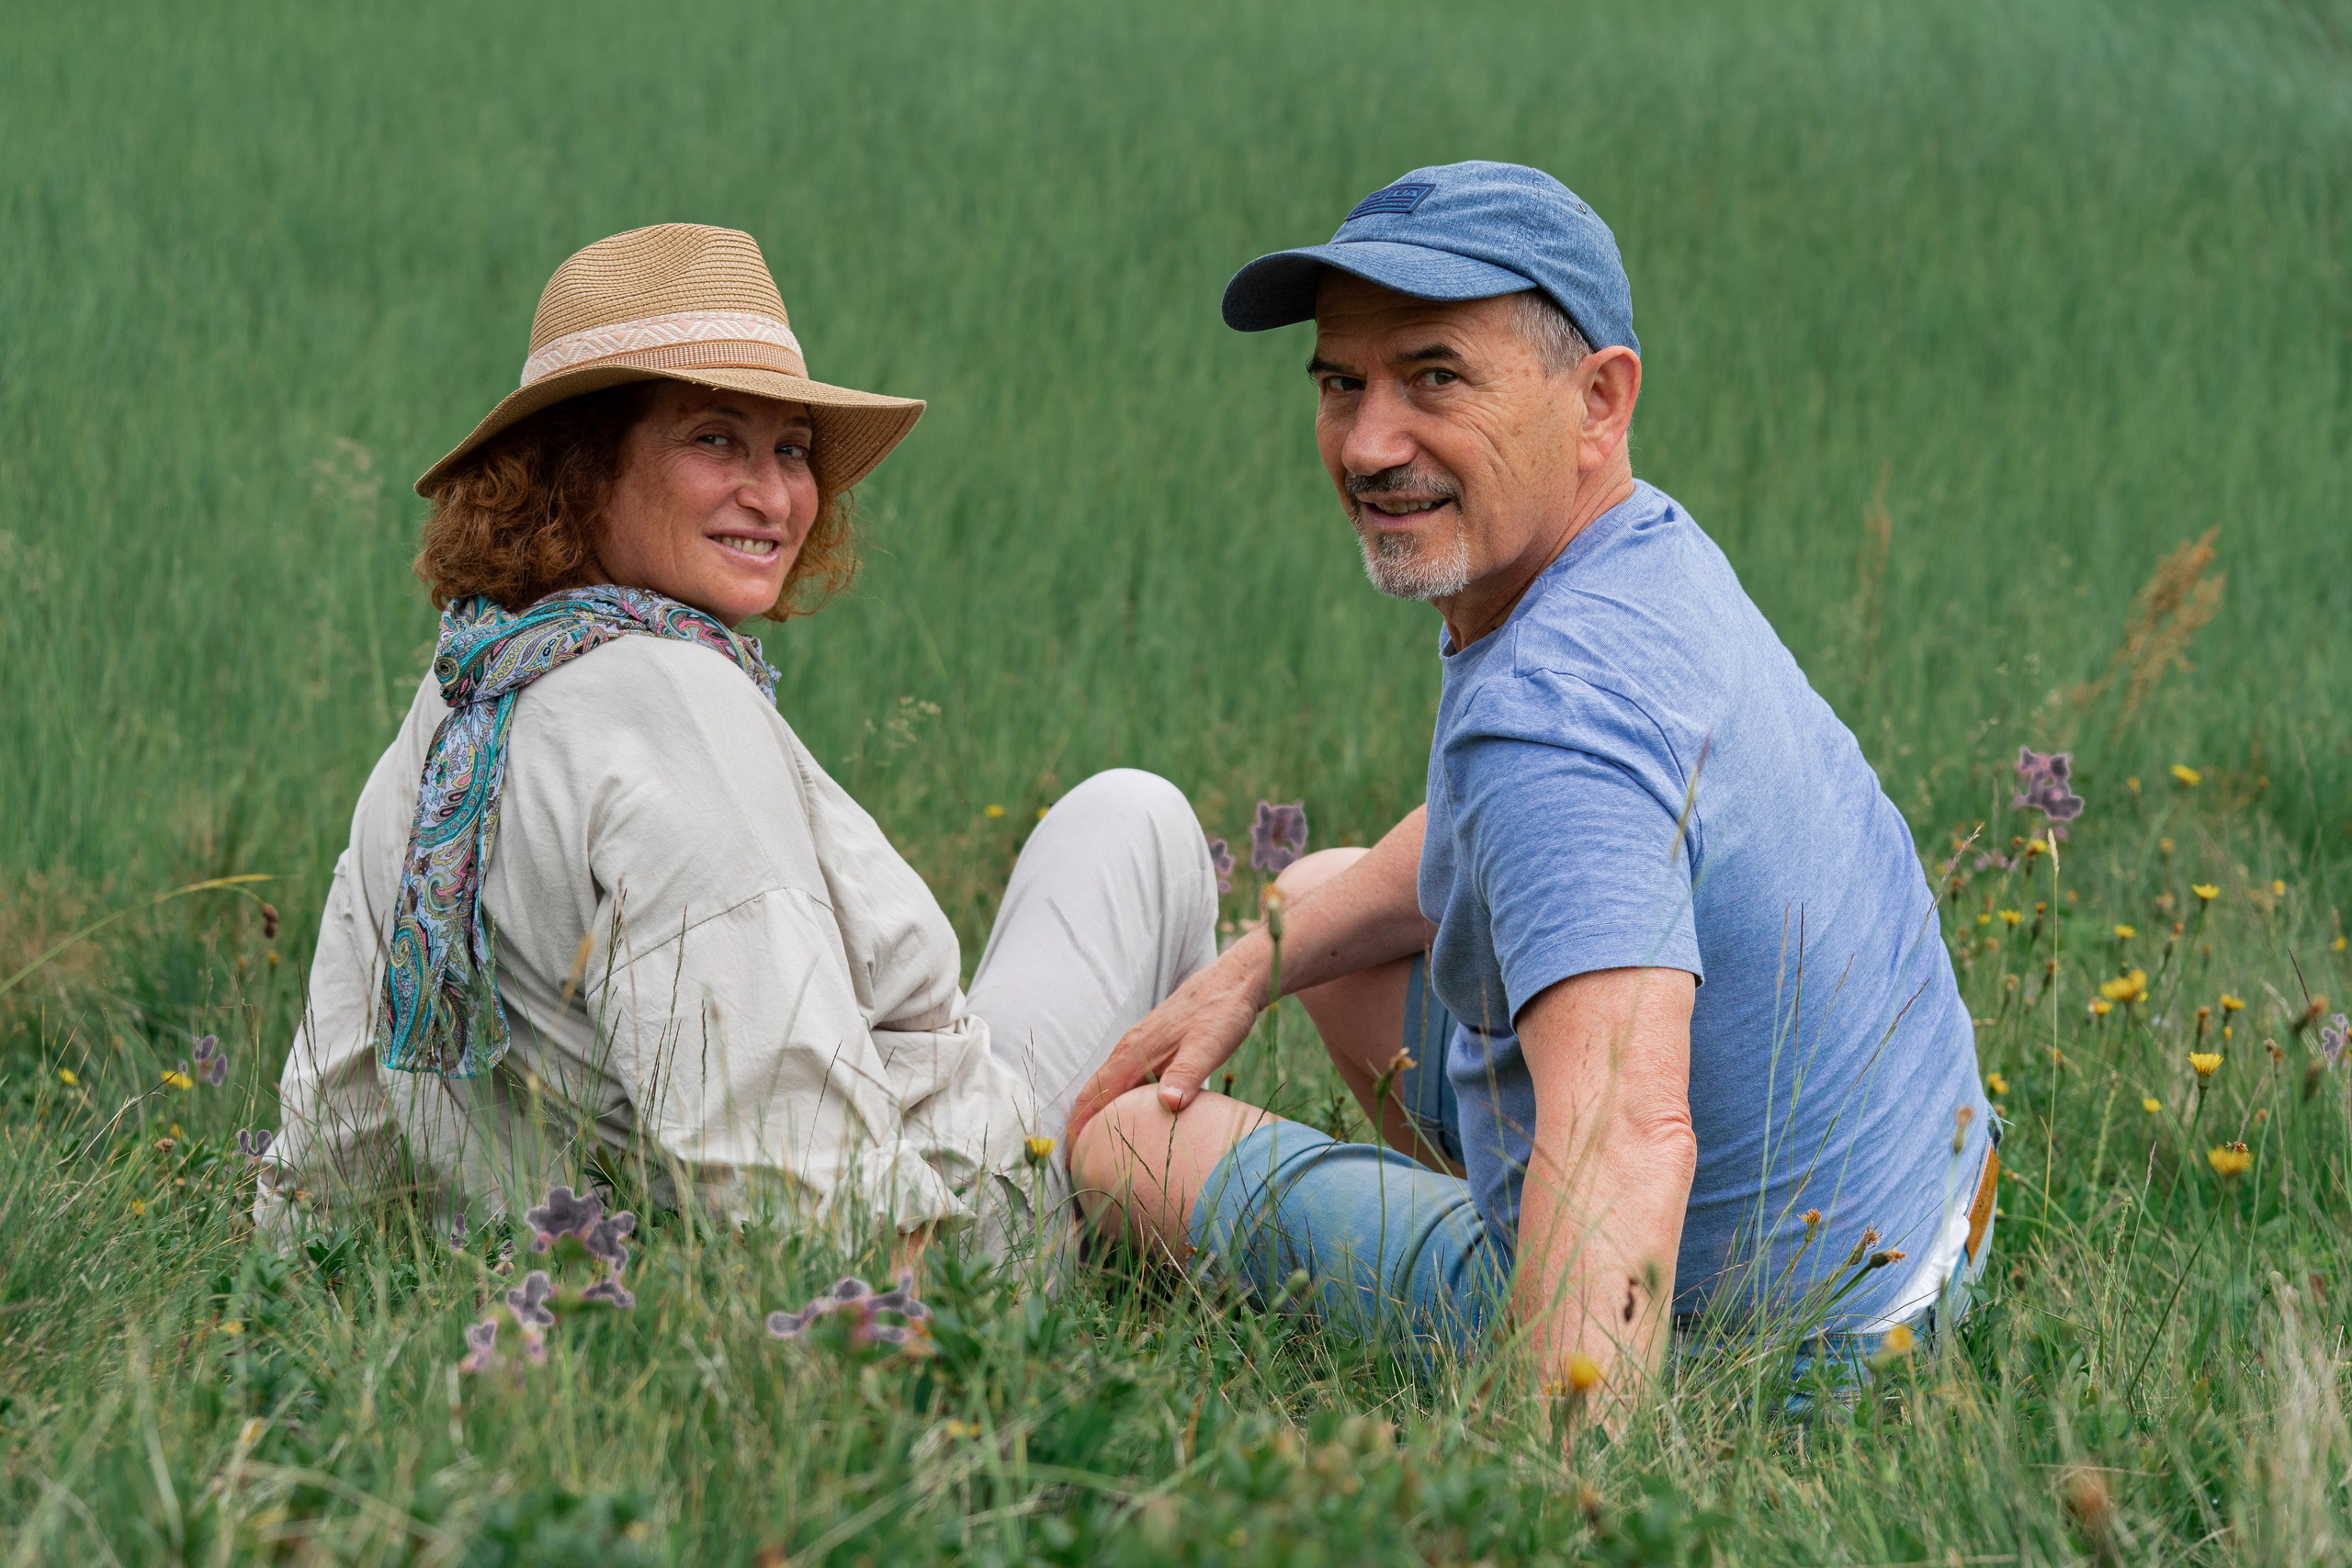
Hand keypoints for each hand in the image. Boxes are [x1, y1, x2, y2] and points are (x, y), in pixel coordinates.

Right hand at [1067, 943, 1267, 1149]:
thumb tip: (1168, 1104)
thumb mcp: (1210, 1044)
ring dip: (1096, 1117)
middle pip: (1091, 1093)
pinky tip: (1129, 1119)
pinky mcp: (1151, 1047)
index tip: (1074, 1162)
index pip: (1094, 1096)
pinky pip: (1123, 1080)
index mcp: (1135, 1052)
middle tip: (1080, 1167)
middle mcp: (1129, 1049)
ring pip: (1106, 1086)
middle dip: (1080, 1129)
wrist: (1235, 980)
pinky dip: (1116, 1104)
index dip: (1080, 1130)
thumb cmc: (1223, 1012)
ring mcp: (1138, 1047)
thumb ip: (1188, 1073)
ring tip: (1098, 1151)